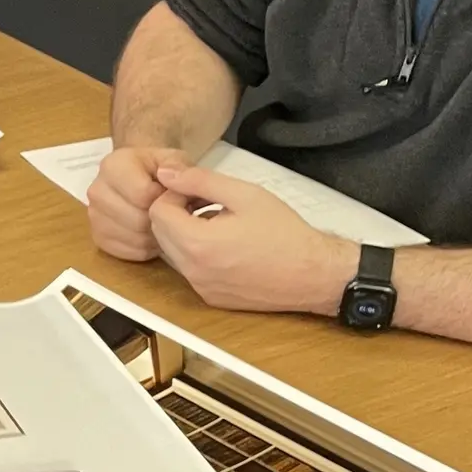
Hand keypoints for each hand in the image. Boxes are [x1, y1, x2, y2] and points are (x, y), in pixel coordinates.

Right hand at [87, 146, 187, 261]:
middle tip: (170, 213)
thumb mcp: (175, 159)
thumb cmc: (161, 170)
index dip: (164, 199)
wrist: (144, 179)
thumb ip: (178, 167)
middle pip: (137, 220)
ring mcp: (94, 216)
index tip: (170, 195)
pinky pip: (128, 252)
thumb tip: (170, 178)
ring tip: (162, 223)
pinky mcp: (98, 237)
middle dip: (160, 220)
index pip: (142, 195)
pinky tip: (151, 235)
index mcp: (113, 166)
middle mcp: (96, 190)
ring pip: (134, 239)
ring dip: (154, 236)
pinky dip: (144, 248)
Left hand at [147, 165, 356, 314]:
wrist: (315, 274)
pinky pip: (190, 271)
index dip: (174, 195)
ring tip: (219, 223)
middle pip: (160, 233)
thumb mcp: (243, 194)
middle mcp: (194, 272)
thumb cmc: (285, 234)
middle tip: (206, 203)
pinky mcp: (212, 298)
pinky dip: (197, 254)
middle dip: (176, 213)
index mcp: (198, 244)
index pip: (157, 212)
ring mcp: (202, 288)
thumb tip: (166, 173)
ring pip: (173, 253)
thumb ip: (199, 180)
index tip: (198, 192)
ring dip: (185, 234)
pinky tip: (226, 245)